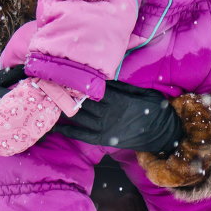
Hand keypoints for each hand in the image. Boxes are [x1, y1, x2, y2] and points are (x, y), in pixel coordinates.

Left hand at [54, 79, 181, 153]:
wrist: (164, 134)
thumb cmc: (154, 109)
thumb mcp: (141, 91)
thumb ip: (121, 85)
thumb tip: (101, 76)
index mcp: (117, 100)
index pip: (91, 87)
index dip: (74, 80)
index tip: (60, 72)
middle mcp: (107, 114)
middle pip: (80, 100)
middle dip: (63, 91)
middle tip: (46, 82)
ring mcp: (104, 127)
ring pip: (77, 115)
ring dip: (61, 107)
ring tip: (46, 97)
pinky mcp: (103, 138)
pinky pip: (80, 134)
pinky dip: (66, 129)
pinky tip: (53, 124)